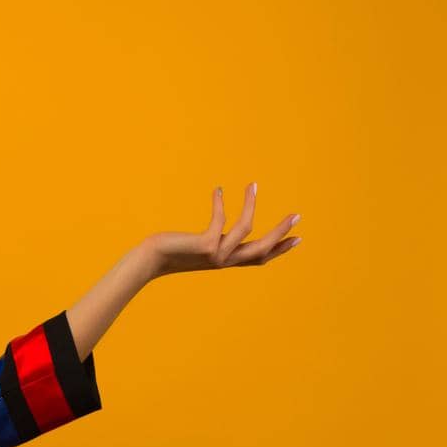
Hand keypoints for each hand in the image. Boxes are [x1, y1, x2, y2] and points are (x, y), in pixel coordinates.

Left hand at [144, 184, 302, 278]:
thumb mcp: (196, 248)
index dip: (279, 249)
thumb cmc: (169, 252)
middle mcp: (224, 261)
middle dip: (281, 232)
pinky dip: (219, 203)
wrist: (149, 260)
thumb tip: (218, 233)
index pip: (259, 258)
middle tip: (297, 216)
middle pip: (262, 248)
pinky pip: (220, 220)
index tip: (297, 238)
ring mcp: (216, 254)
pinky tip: (217, 190)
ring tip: (253, 185)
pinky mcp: (205, 246)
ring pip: (246, 230)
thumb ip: (211, 243)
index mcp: (225, 261)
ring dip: (251, 205)